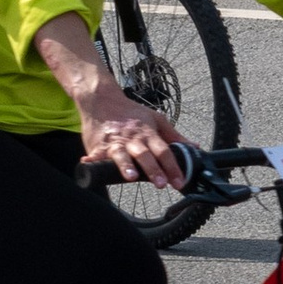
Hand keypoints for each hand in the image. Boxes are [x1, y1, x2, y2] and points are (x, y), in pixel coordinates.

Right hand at [66, 55, 185, 190]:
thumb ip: (175, 136)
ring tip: (131, 177)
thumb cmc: (131, 112)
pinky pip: (94, 154)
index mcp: (148, 134)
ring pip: (121, 155)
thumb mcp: (156, 119)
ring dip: (126, 166)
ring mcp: (114, 143)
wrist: (103, 99)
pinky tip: (88, 163)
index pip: (164, 151)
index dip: (173, 167)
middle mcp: (132, 139)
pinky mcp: (97, 146)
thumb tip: (194, 148)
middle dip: (153, 169)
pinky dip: (91, 159)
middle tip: (160, 184)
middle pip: (144, 154)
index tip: (180, 181)